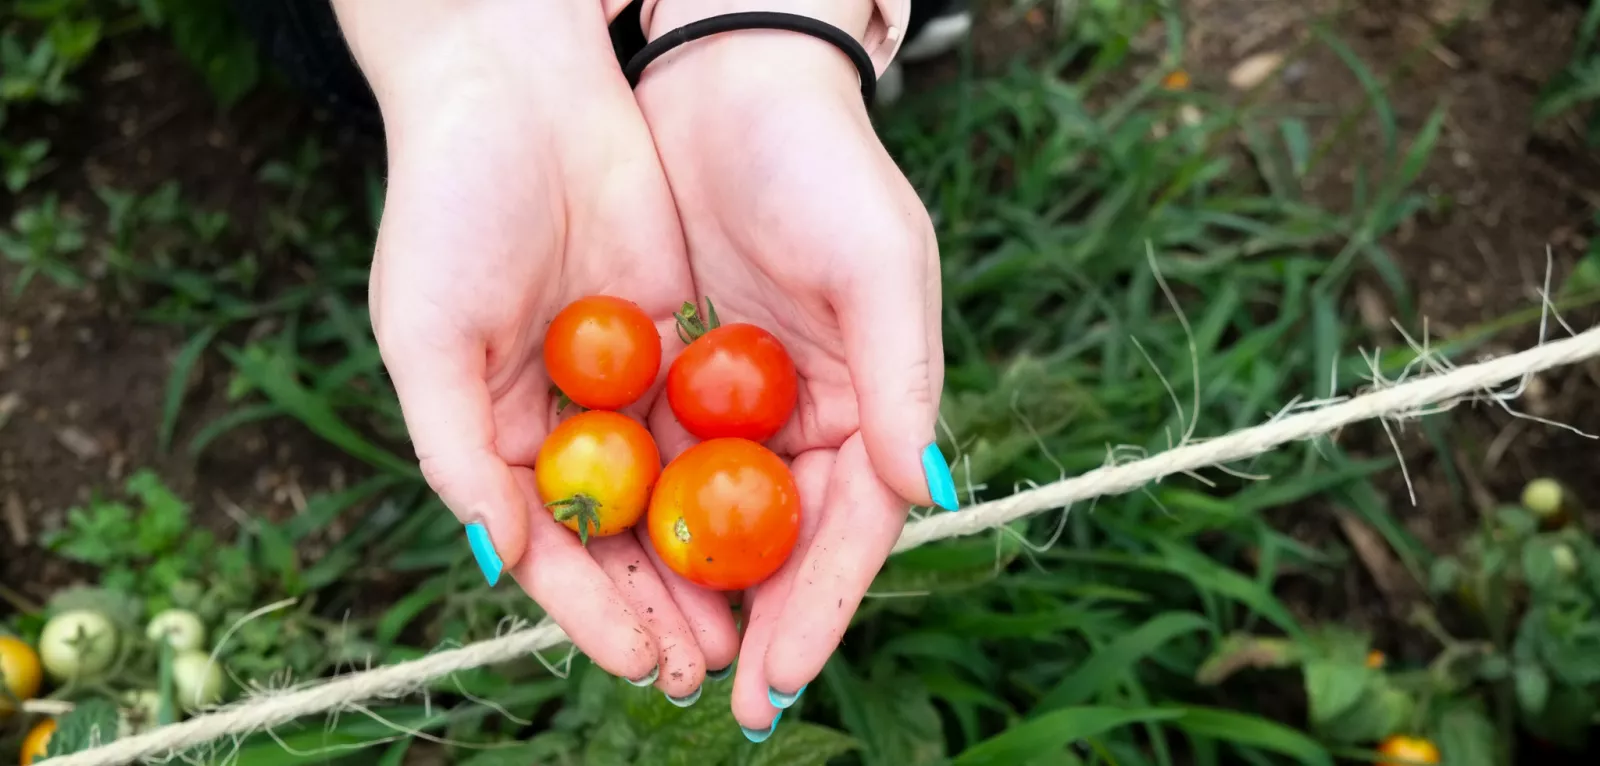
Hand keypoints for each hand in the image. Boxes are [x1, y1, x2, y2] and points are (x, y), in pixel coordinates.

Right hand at [334, 0, 738, 699]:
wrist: (517, 90)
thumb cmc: (447, 210)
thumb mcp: (428, 336)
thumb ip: (458, 453)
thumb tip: (500, 559)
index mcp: (493, 433)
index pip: (548, 548)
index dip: (593, 611)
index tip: (641, 661)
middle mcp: (562, 422)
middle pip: (619, 536)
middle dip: (661, 603)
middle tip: (711, 666)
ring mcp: (623, 383)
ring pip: (674, 491)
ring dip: (707, 558)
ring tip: (750, 624)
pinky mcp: (676, 338)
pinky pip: (711, 420)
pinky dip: (736, 474)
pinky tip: (776, 522)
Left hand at [635, 25, 957, 735]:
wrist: (726, 82)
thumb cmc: (820, 165)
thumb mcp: (878, 261)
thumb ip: (902, 375)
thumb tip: (926, 492)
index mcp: (869, 402)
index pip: (852, 527)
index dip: (823, 606)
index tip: (782, 674)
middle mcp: (806, 416)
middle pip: (782, 542)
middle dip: (758, 622)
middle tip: (725, 698)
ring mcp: (736, 403)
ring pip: (715, 517)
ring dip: (693, 590)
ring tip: (665, 658)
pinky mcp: (671, 375)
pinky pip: (655, 462)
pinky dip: (640, 518)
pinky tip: (612, 565)